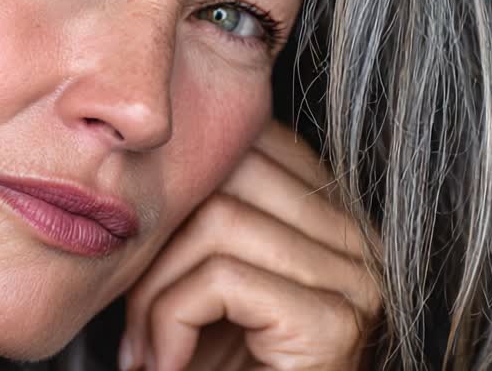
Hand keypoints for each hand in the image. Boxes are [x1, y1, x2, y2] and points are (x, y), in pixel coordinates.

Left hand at [120, 120, 382, 370]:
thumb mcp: (210, 293)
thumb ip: (200, 228)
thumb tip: (140, 175)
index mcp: (336, 222)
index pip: (253, 142)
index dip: (180, 185)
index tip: (142, 253)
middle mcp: (359, 243)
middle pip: (230, 171)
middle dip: (159, 237)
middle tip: (132, 312)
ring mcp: (355, 282)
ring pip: (217, 220)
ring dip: (154, 290)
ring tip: (146, 350)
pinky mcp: (332, 324)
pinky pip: (221, 278)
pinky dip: (168, 321)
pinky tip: (166, 365)